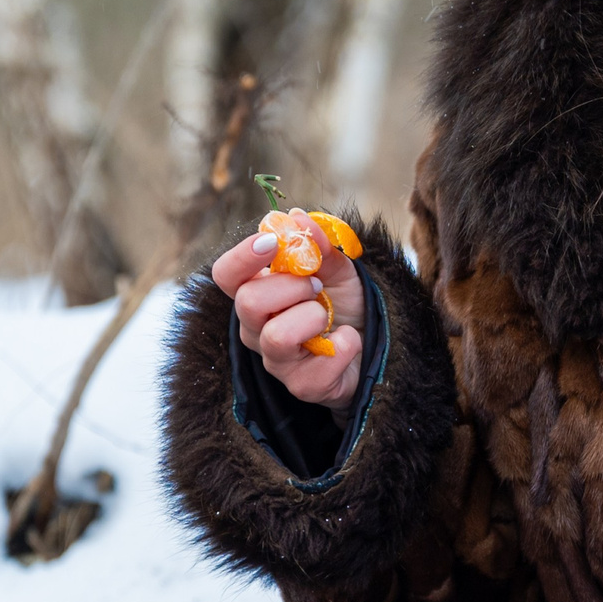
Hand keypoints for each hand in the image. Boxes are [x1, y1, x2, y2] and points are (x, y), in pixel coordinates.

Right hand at [208, 210, 366, 408]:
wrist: (376, 347)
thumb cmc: (345, 305)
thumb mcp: (339, 269)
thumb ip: (321, 245)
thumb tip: (298, 216)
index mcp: (259, 293)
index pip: (226, 275)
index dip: (243, 256)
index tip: (272, 243)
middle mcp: (257, 327)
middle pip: (248, 302)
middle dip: (290, 286)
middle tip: (316, 286)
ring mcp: (275, 360)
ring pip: (276, 336)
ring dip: (312, 317)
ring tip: (327, 315)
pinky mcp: (301, 386)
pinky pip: (315, 367)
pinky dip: (344, 346)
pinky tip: (348, 340)